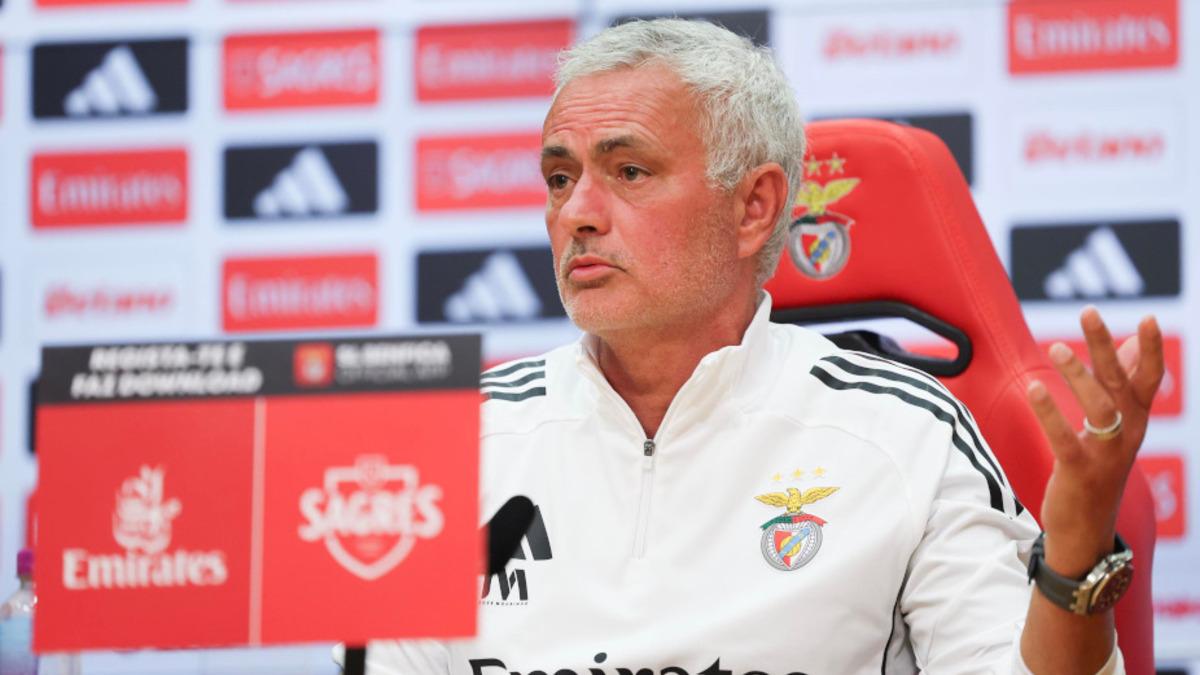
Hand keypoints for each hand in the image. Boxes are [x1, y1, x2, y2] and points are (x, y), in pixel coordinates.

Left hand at [1026, 307, 1163, 575]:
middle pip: (1122, 384)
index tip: (1146, 318)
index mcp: (1137, 422)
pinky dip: (1050, 412)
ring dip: (1078, 375)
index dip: (1149, 351)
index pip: (1149, 381)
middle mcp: (1128, 436)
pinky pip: (1066, 438)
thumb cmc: (1097, 472)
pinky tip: (1033, 388)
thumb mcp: (1115, 429)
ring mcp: (1106, 455)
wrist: (1086, 531)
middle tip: (1088, 312)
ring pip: (1100, 407)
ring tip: (1056, 346)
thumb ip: (1122, 388)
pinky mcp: (1080, 472)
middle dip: (1107, 347)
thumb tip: (1130, 345)